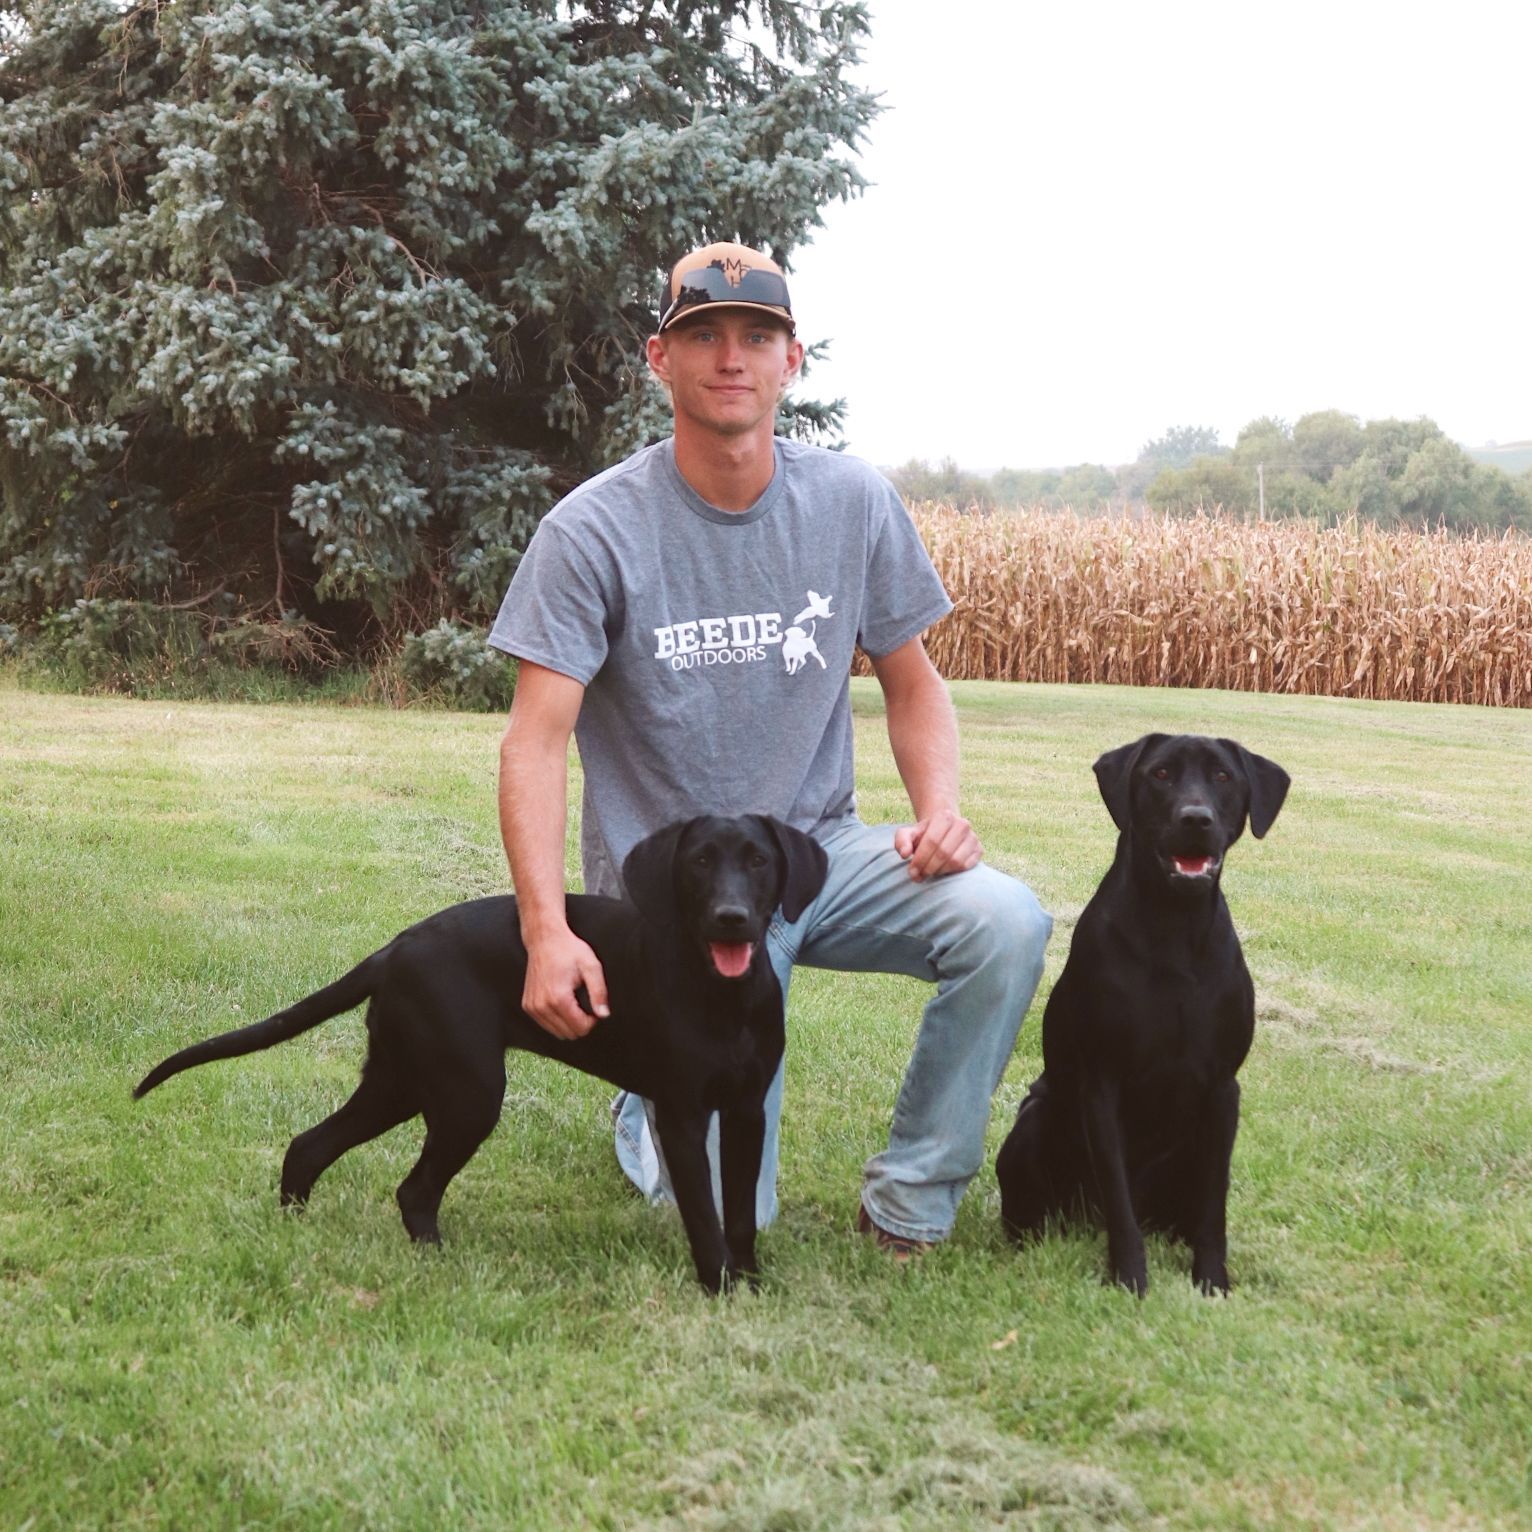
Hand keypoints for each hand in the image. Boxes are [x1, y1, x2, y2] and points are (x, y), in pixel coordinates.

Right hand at [521, 925, 609, 1039]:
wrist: (544, 939)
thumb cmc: (569, 950)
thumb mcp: (591, 966)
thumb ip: (599, 992)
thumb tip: (604, 1015)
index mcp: (558, 998)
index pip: (580, 1028)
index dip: (592, 1020)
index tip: (593, 1004)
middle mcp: (541, 1006)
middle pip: (569, 1033)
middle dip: (580, 1022)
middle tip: (583, 1002)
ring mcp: (532, 1007)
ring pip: (557, 1032)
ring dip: (568, 1021)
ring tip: (572, 1000)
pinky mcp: (527, 1006)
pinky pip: (546, 1025)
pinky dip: (556, 1018)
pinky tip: (561, 1000)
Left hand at [893, 809, 982, 880]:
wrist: (944, 832)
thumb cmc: (923, 835)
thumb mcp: (908, 834)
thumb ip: (902, 841)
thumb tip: (905, 854)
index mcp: (944, 816)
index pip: (932, 840)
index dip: (920, 859)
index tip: (911, 871)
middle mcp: (962, 824)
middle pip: (943, 852)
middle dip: (928, 867)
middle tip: (918, 876)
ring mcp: (973, 837)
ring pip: (956, 861)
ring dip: (939, 871)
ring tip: (929, 873)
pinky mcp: (979, 850)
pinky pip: (966, 866)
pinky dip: (951, 872)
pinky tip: (941, 871)